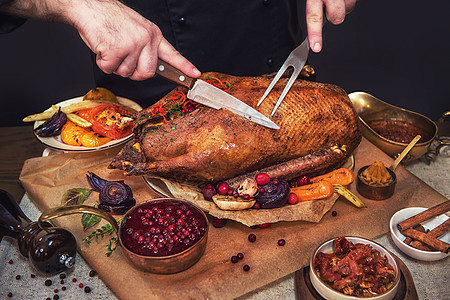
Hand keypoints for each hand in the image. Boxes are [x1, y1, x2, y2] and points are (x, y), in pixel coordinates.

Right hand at [72, 1, 199, 79]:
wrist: (90, 6)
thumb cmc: (111, 20)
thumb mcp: (137, 29)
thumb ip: (146, 48)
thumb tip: (149, 68)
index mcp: (153, 34)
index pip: (172, 54)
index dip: (184, 66)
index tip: (195, 75)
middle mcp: (146, 39)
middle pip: (147, 73)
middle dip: (134, 72)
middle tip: (123, 59)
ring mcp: (132, 44)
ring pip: (127, 72)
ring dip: (115, 65)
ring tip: (111, 46)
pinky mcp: (116, 49)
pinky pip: (111, 69)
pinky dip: (103, 62)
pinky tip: (103, 47)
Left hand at [306, 0, 357, 52]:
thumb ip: (314, 4)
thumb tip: (314, 21)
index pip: (313, 16)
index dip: (315, 33)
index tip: (315, 47)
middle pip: (337, 18)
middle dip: (335, 17)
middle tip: (331, 6)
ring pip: (349, 8)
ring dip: (345, 4)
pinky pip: (356, 0)